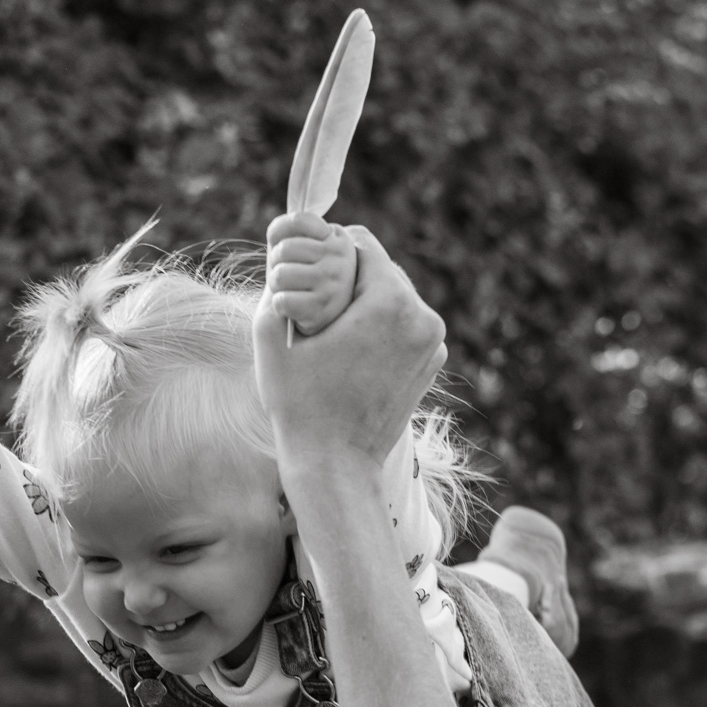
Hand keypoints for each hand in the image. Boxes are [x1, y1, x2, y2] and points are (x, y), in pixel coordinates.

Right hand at [254, 226, 445, 477]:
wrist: (335, 463)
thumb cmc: (298, 401)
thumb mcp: (272, 330)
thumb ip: (279, 278)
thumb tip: (285, 248)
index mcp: (390, 300)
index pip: (360, 242)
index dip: (327, 253)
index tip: (308, 281)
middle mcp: (424, 316)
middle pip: (380, 269)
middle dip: (348, 279)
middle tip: (317, 311)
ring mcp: (434, 342)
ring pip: (394, 296)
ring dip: (365, 303)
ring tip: (334, 335)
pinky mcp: (433, 362)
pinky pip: (405, 325)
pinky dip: (382, 329)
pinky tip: (354, 355)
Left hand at [265, 212, 357, 336]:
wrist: (323, 325)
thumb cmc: (306, 282)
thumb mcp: (304, 252)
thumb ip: (291, 235)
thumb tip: (279, 230)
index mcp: (338, 239)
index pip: (297, 220)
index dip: (280, 235)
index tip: (289, 250)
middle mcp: (342, 258)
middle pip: (284, 249)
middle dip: (277, 264)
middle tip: (289, 277)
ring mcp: (335, 284)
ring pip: (280, 275)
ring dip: (277, 287)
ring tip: (291, 292)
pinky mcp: (323, 310)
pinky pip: (282, 301)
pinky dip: (279, 306)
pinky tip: (293, 310)